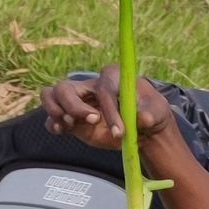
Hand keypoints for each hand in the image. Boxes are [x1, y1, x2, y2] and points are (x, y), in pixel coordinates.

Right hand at [41, 67, 173, 150]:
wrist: (143, 128)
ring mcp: (78, 101)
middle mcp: (90, 85)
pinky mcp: (72, 118)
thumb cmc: (151, 113)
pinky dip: (52, 123)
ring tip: (69, 125)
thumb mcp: (156, 113)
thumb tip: (142, 118)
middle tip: (92, 122)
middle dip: (75, 107)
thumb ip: (150, 114)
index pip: (103, 89)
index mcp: (111, 76)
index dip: (109, 110)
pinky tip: (62, 131)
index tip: (119, 131)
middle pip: (66, 88)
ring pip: (51, 95)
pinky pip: (51, 117)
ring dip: (56, 111)